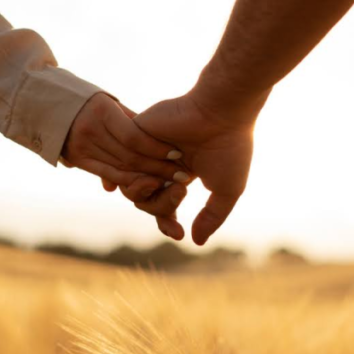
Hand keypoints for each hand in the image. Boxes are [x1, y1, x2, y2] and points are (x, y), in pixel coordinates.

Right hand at [61, 93, 187, 191]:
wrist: (46, 103)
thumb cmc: (88, 100)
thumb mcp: (109, 103)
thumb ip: (132, 121)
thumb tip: (159, 140)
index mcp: (101, 112)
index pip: (133, 137)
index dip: (156, 148)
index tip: (177, 153)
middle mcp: (90, 131)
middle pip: (129, 156)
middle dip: (158, 167)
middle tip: (181, 175)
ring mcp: (81, 147)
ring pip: (120, 168)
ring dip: (147, 177)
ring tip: (170, 182)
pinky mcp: (77, 160)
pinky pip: (108, 173)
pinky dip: (128, 180)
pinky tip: (147, 184)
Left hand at [132, 88, 256, 244]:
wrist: (223, 111)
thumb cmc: (230, 147)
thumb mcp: (226, 190)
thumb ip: (211, 217)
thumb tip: (195, 242)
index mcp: (181, 172)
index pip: (163, 205)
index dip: (167, 223)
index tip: (179, 234)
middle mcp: (161, 161)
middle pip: (145, 201)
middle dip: (162, 206)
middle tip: (182, 190)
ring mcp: (147, 149)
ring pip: (131, 188)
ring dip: (153, 193)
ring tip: (177, 182)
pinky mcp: (134, 134)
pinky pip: (122, 166)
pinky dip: (138, 176)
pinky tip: (156, 174)